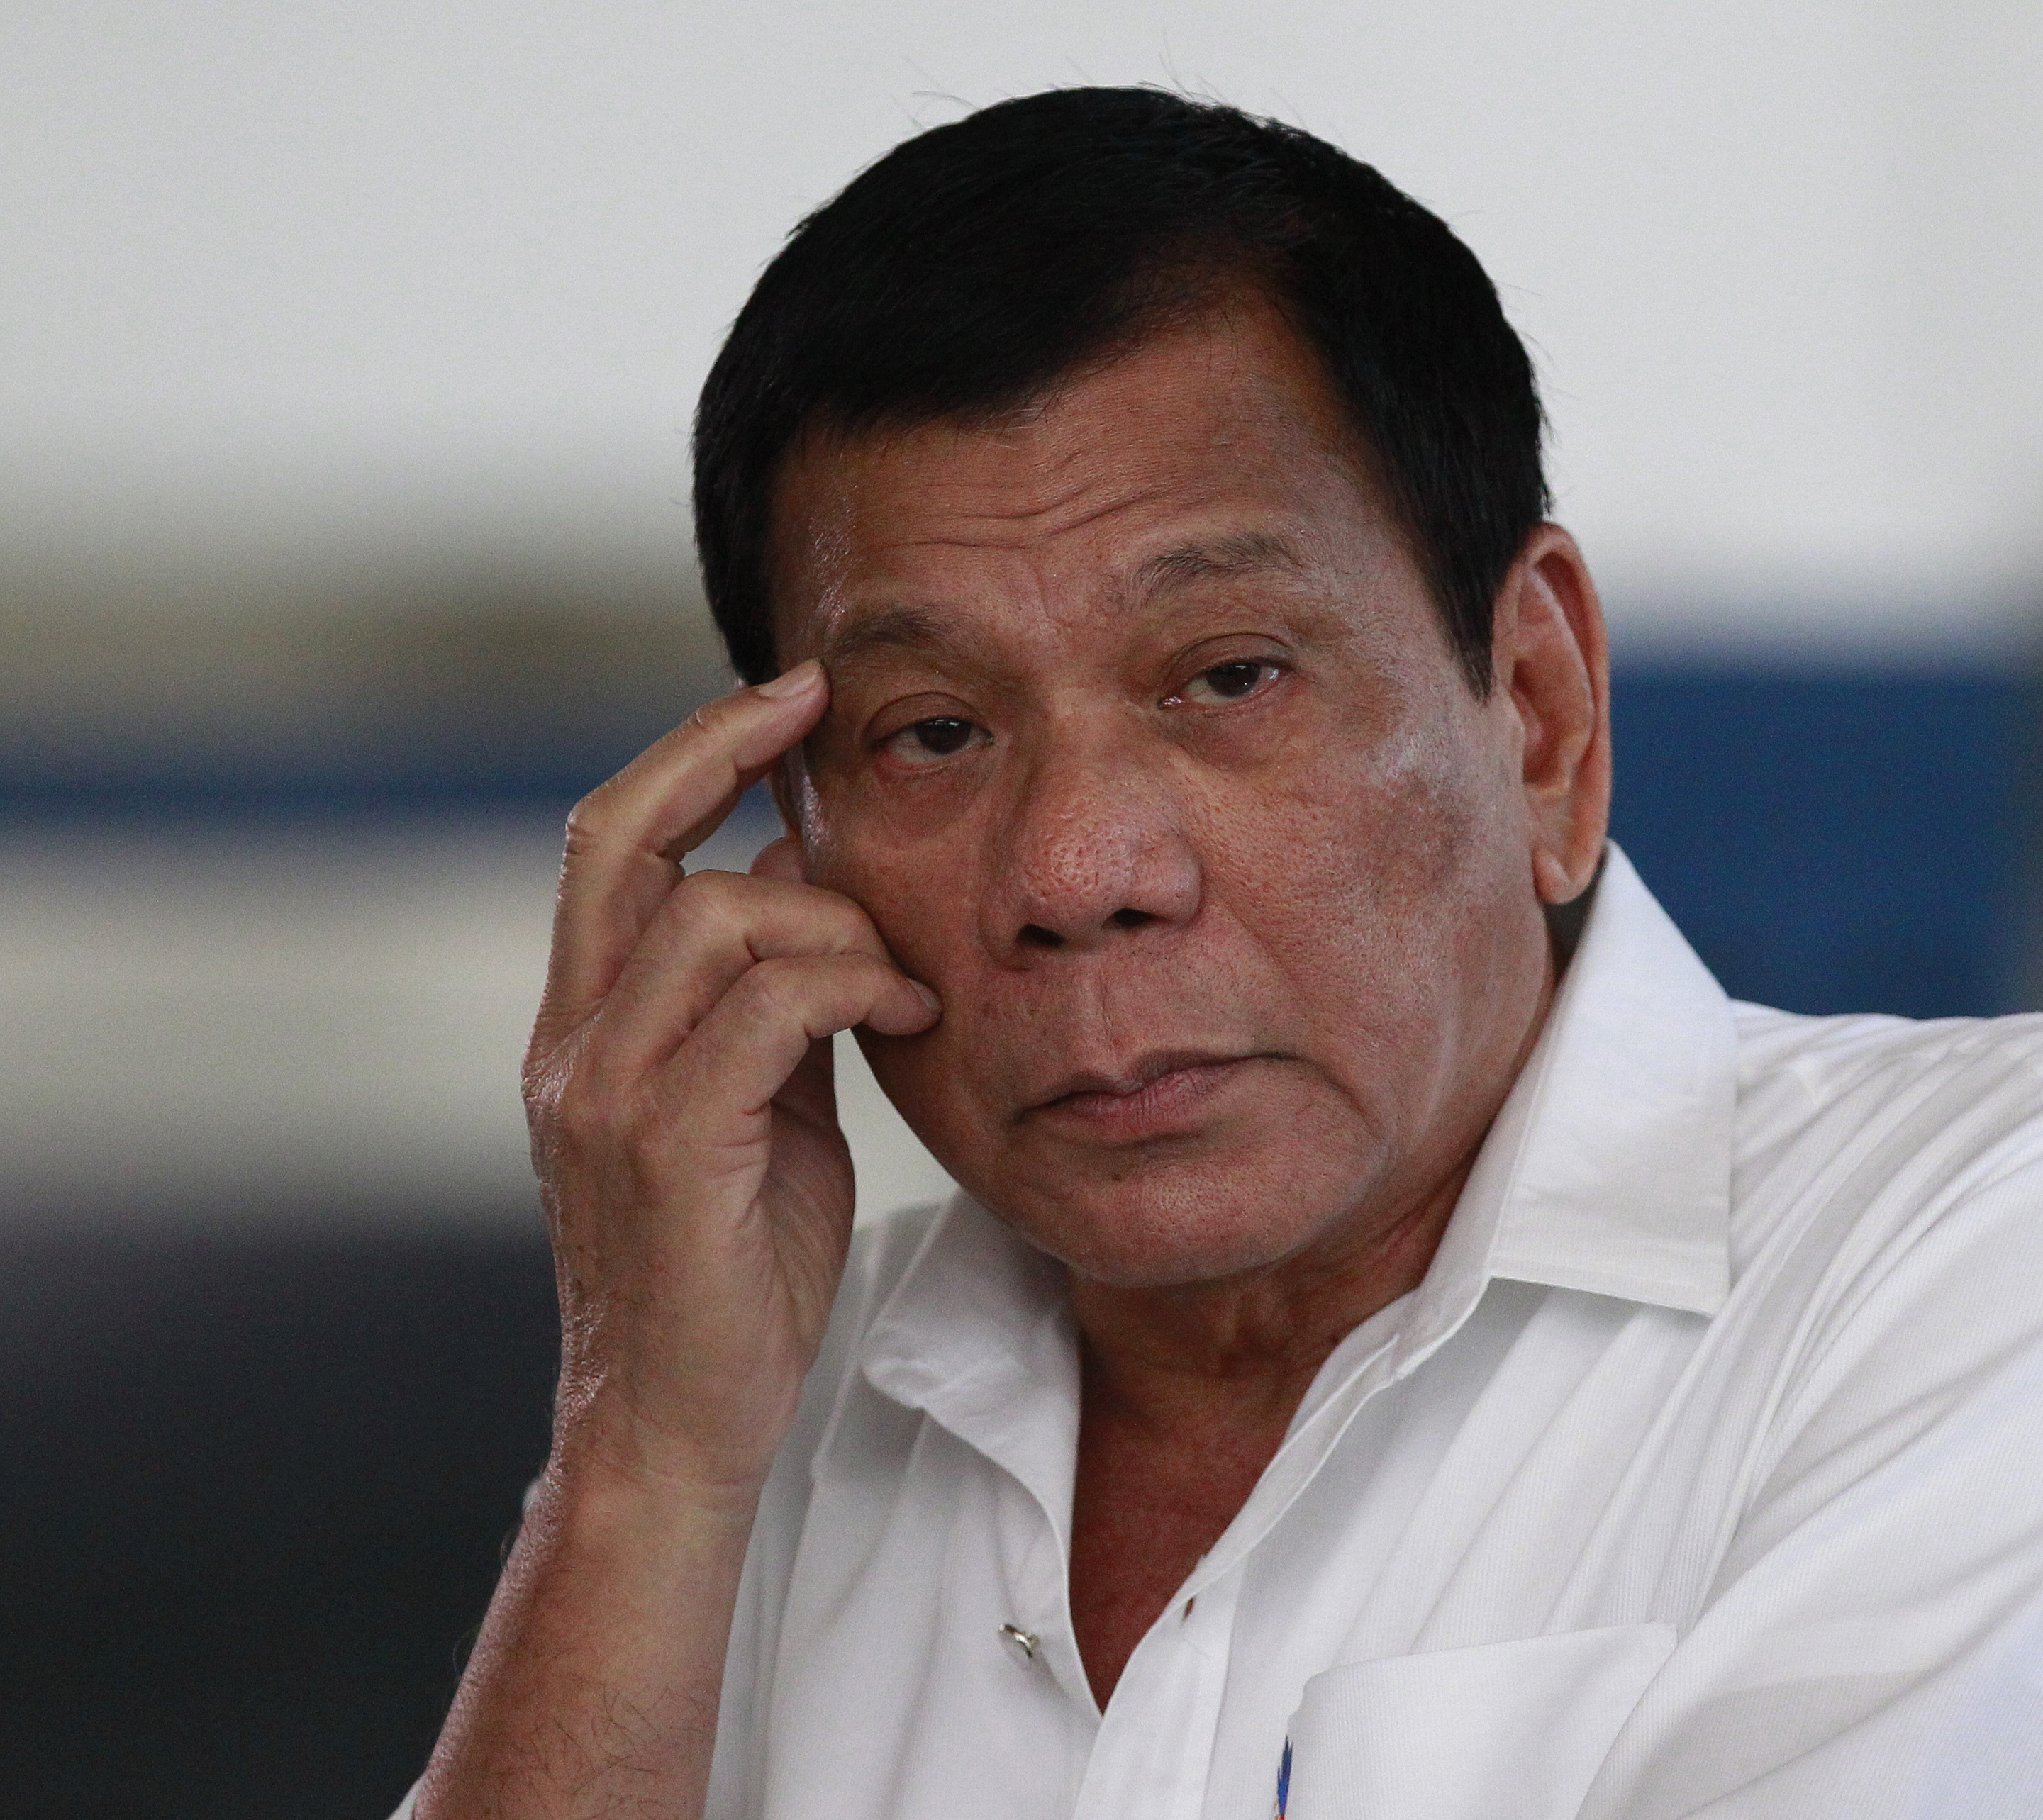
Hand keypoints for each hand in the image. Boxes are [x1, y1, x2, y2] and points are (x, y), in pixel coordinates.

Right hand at [524, 660, 938, 1505]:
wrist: (678, 1427)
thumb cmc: (730, 1275)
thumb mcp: (755, 1114)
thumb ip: (770, 1011)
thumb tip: (815, 899)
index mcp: (582, 1028)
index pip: (610, 844)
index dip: (692, 755)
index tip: (783, 700)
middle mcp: (570, 1043)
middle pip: (622, 837)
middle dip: (725, 752)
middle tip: (822, 715)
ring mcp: (603, 1090)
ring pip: (715, 914)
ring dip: (834, 920)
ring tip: (903, 979)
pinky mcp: (662, 1140)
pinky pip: (770, 1005)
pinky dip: (854, 986)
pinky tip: (913, 1019)